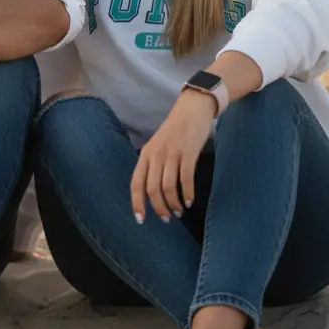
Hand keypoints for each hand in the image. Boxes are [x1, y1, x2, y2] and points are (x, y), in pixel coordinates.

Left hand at [131, 90, 217, 222]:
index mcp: (145, 154)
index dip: (137, 203)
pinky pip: (186, 179)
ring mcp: (172, 153)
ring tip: (179, 211)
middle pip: (152, 188)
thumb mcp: (158, 146)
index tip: (141, 220)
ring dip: (174, 203)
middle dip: (159, 208)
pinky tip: (191, 201)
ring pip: (168, 187)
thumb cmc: (175, 130)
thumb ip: (153, 165)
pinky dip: (188, 193)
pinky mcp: (188, 152)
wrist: (192, 108)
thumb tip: (153, 192)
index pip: (136, 183)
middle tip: (167, 218)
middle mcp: (155, 155)